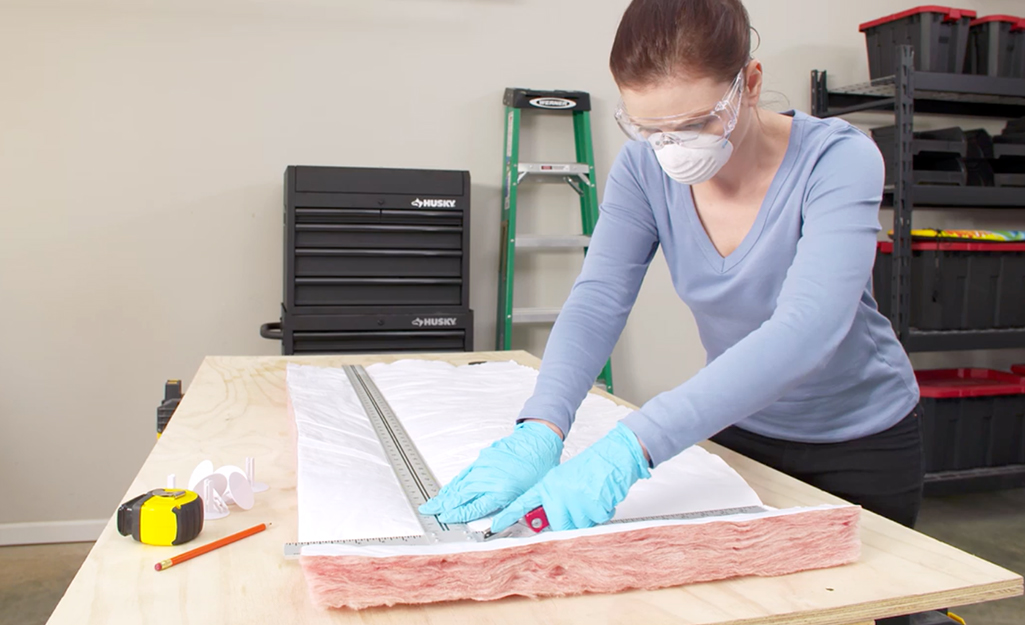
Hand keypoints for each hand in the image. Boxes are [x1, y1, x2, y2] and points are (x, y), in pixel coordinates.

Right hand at [418, 421, 562, 523]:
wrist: (538, 440)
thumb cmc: (538, 466)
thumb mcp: (529, 494)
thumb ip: (510, 510)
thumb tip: (499, 524)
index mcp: (500, 491)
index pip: (473, 508)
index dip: (458, 515)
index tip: (446, 518)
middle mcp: (488, 479)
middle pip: (461, 495)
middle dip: (443, 505)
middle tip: (429, 511)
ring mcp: (483, 467)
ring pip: (460, 484)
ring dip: (446, 494)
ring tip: (434, 502)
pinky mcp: (482, 458)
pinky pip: (465, 472)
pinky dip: (455, 482)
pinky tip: (449, 488)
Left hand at [490, 423, 649, 532]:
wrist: (611, 458)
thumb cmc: (590, 469)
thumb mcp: (564, 481)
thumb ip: (553, 500)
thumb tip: (548, 522)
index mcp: (548, 485)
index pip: (523, 502)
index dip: (509, 514)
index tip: (495, 524)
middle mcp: (557, 492)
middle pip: (559, 525)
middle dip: (572, 522)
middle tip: (581, 507)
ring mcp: (573, 499)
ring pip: (579, 526)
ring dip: (589, 518)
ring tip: (592, 499)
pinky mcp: (591, 505)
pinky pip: (596, 522)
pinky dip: (602, 514)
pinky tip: (602, 499)